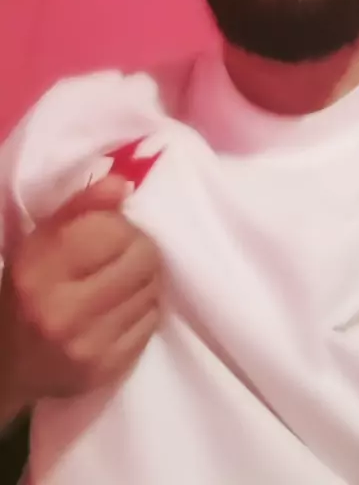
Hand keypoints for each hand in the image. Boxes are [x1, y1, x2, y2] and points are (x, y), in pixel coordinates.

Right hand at [0, 176, 162, 418]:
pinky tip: (121, 308)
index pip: (113, 230)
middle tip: (124, 254)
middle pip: (142, 259)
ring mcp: (88, 344)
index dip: (121, 224)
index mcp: (39, 268)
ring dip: (144, 279)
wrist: (8, 363)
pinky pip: (151, 322)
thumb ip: (81, 207)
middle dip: (140, 249)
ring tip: (121, 280)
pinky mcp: (108, 368)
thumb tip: (122, 183)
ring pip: (151, 289)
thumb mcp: (41, 241)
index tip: (113, 229)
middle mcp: (62, 310)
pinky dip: (143, 309)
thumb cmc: (27, 288)